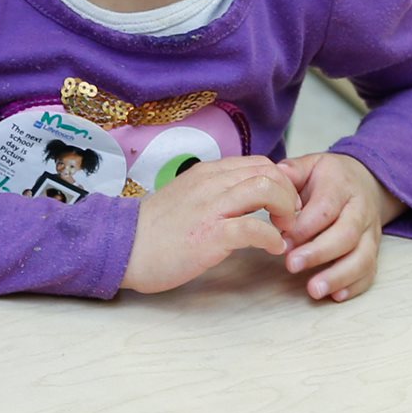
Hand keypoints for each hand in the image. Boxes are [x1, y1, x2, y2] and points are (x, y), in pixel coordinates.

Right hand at [121, 155, 298, 293]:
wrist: (121, 247)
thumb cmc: (154, 230)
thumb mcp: (187, 197)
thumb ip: (214, 193)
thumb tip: (244, 199)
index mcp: (207, 173)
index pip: (260, 163)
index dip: (281, 183)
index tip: (283, 205)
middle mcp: (211, 183)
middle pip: (269, 172)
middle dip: (290, 195)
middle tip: (289, 219)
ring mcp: (211, 207)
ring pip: (266, 189)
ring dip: (286, 211)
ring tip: (285, 231)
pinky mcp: (210, 235)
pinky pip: (254, 228)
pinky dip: (272, 238)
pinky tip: (274, 249)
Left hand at [276, 152, 402, 301]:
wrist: (367, 182)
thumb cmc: (331, 178)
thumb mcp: (312, 165)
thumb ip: (293, 170)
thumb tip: (278, 175)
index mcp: (342, 186)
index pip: (327, 208)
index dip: (305, 226)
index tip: (284, 239)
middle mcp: (361, 210)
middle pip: (346, 234)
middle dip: (319, 253)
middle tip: (292, 265)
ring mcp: (370, 233)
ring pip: (362, 257)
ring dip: (339, 276)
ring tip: (314, 290)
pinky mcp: (374, 251)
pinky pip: (370, 271)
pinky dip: (355, 286)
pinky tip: (335, 296)